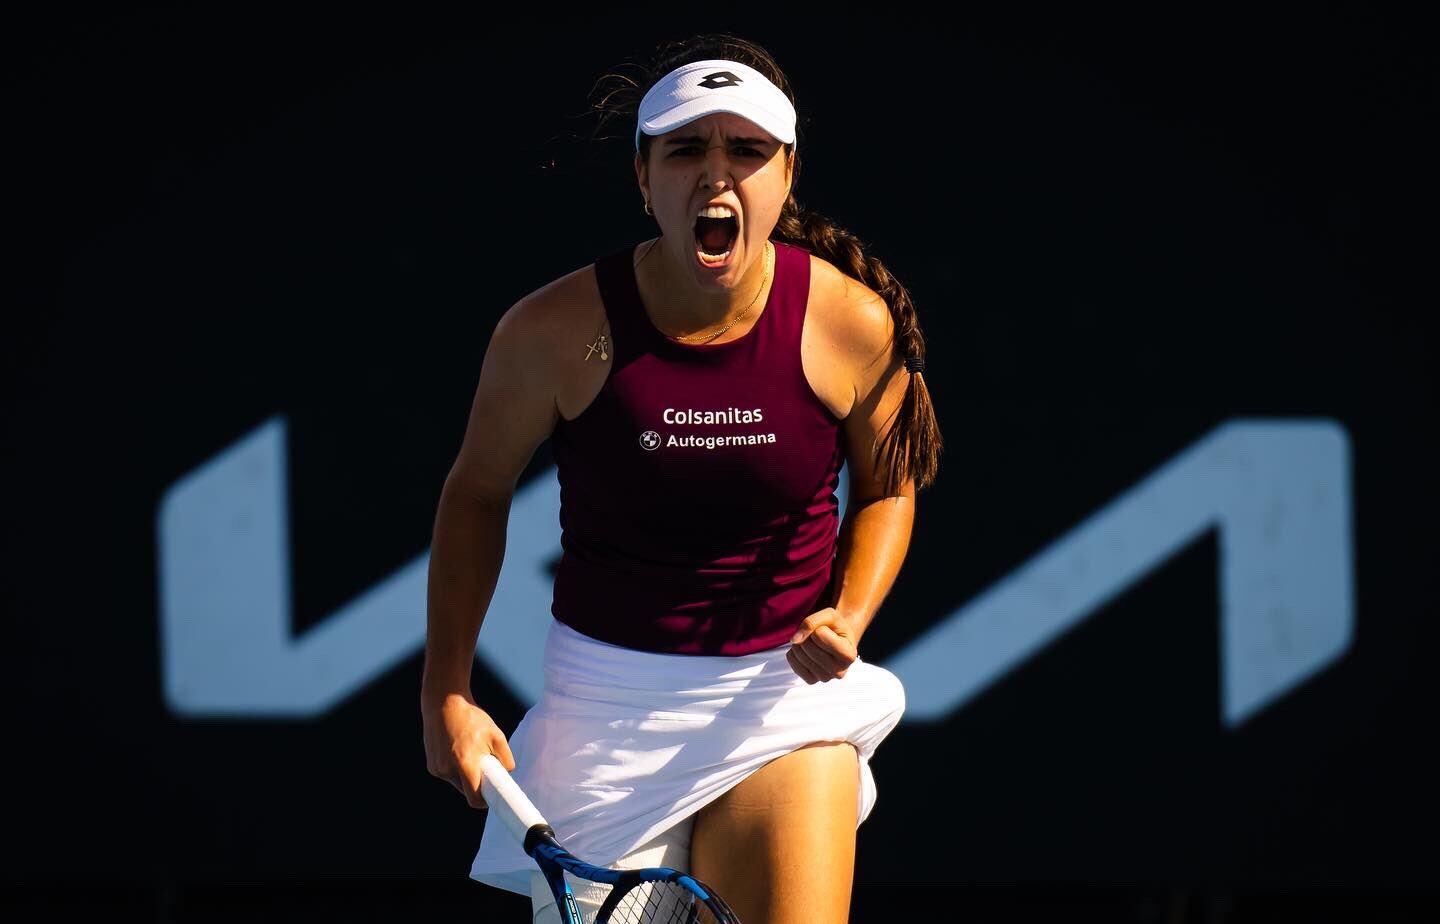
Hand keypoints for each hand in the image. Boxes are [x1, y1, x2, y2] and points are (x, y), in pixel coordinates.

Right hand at [422, 691, 515, 808]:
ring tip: (471, 754)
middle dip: (477, 784)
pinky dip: (456, 769)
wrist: (443, 703)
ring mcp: (436, 768)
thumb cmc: (472, 718)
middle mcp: (447, 770)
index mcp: (464, 763)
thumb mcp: (496, 735)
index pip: (474, 798)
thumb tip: (508, 773)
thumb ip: (506, 758)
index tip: (494, 796)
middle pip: (466, 791)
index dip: (485, 801)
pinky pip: (448, 775)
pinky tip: (459, 750)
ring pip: (457, 783)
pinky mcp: (431, 765)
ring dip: (466, 775)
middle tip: (486, 769)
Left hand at [787, 607, 860, 683]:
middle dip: (808, 635)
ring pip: (799, 653)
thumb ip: (811, 622)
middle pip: (807, 645)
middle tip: (818, 636)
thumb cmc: (835, 628)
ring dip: (801, 643)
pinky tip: (805, 652)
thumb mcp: (830, 615)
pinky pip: (792, 662)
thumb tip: (794, 640)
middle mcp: (839, 671)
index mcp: (849, 655)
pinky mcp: (811, 681)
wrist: (837, 641)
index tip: (829, 631)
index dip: (819, 627)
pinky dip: (794, 653)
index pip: (819, 635)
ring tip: (813, 643)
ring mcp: (825, 678)